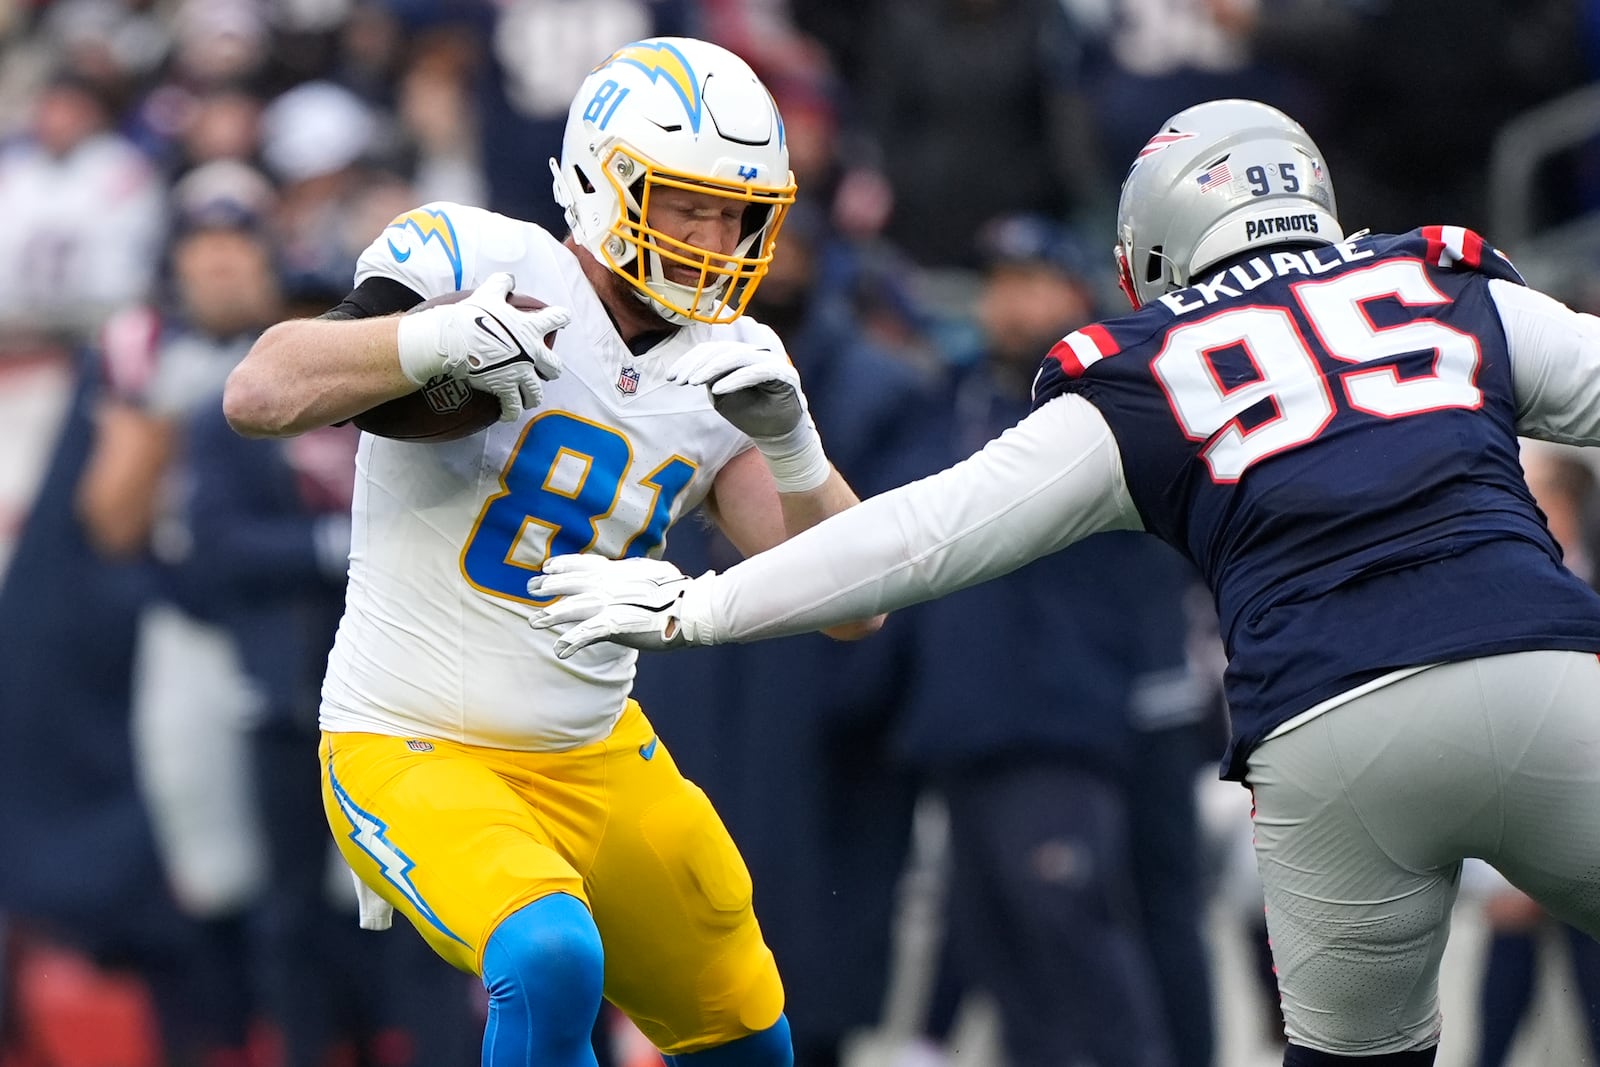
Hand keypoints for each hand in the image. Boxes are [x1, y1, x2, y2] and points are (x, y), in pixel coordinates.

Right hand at [397, 272, 569, 421]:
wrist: (455, 340)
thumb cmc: (471, 316)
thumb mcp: (488, 294)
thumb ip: (501, 284)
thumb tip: (509, 278)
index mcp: (530, 328)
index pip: (557, 318)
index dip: (561, 318)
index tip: (563, 320)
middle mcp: (531, 353)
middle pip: (554, 366)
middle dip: (551, 369)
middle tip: (546, 370)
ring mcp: (519, 372)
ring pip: (536, 392)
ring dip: (532, 396)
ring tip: (527, 398)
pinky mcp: (505, 388)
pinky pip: (513, 406)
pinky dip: (511, 411)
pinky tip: (508, 414)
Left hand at [526, 555, 714, 658]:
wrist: (694, 609)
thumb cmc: (681, 594)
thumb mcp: (655, 574)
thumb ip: (636, 572)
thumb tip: (629, 570)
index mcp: (620, 572)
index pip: (585, 564)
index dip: (565, 565)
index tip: (548, 566)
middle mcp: (611, 585)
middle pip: (573, 583)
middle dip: (550, 586)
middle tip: (530, 588)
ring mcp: (612, 604)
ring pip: (574, 608)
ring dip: (553, 614)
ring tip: (535, 622)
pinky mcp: (616, 625)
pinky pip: (587, 634)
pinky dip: (572, 641)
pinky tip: (560, 650)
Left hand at [669, 340, 831, 491]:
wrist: (778, 437)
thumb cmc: (751, 415)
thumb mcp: (722, 397)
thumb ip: (710, 379)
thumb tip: (691, 367)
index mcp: (742, 356)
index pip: (713, 350)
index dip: (690, 360)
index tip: (671, 377)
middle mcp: (757, 354)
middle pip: (722, 349)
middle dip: (696, 364)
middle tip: (679, 380)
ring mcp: (772, 362)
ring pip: (737, 356)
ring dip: (712, 368)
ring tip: (693, 382)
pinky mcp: (784, 374)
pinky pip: (756, 371)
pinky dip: (735, 379)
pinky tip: (717, 389)